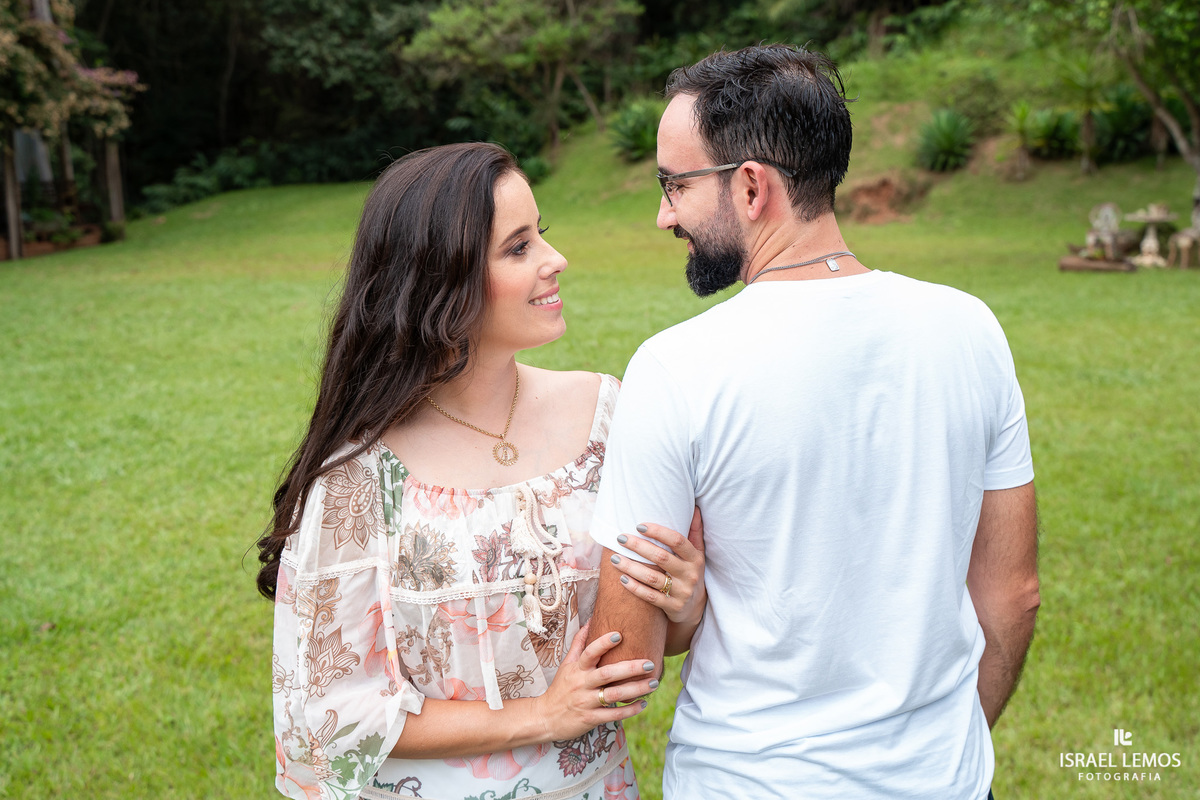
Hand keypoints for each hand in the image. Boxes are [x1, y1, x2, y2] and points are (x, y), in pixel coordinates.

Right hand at [533, 622, 658, 741]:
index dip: (603, 643)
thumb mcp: (566, 664)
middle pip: (607, 674)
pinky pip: (613, 714)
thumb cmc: (560, 688)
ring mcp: (586, 702)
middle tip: (650, 663)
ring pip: (614, 695)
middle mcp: (581, 684)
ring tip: (654, 683)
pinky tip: (643, 704)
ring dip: (636, 689)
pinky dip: (629, 710)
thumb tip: (590, 621)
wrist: (546, 717)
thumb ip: (579, 643)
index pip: (589, 652)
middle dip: (630, 668)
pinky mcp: (590, 719)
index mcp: (577, 669)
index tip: (619, 635)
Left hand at [609, 507, 705, 628]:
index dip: (658, 532)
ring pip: (652, 578)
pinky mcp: (672, 607)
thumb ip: (694, 532)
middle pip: (662, 558)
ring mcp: (681, 592)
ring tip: (614, 558)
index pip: (677, 541)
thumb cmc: (690, 573)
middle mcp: (690, 575)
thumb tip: (694, 507)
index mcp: (695, 558)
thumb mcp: (697, 554)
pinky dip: (635, 588)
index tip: (639, 525)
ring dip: (631, 567)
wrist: (695, 608)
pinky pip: (650, 597)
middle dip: (639, 546)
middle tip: (620, 538)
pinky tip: (622, 579)